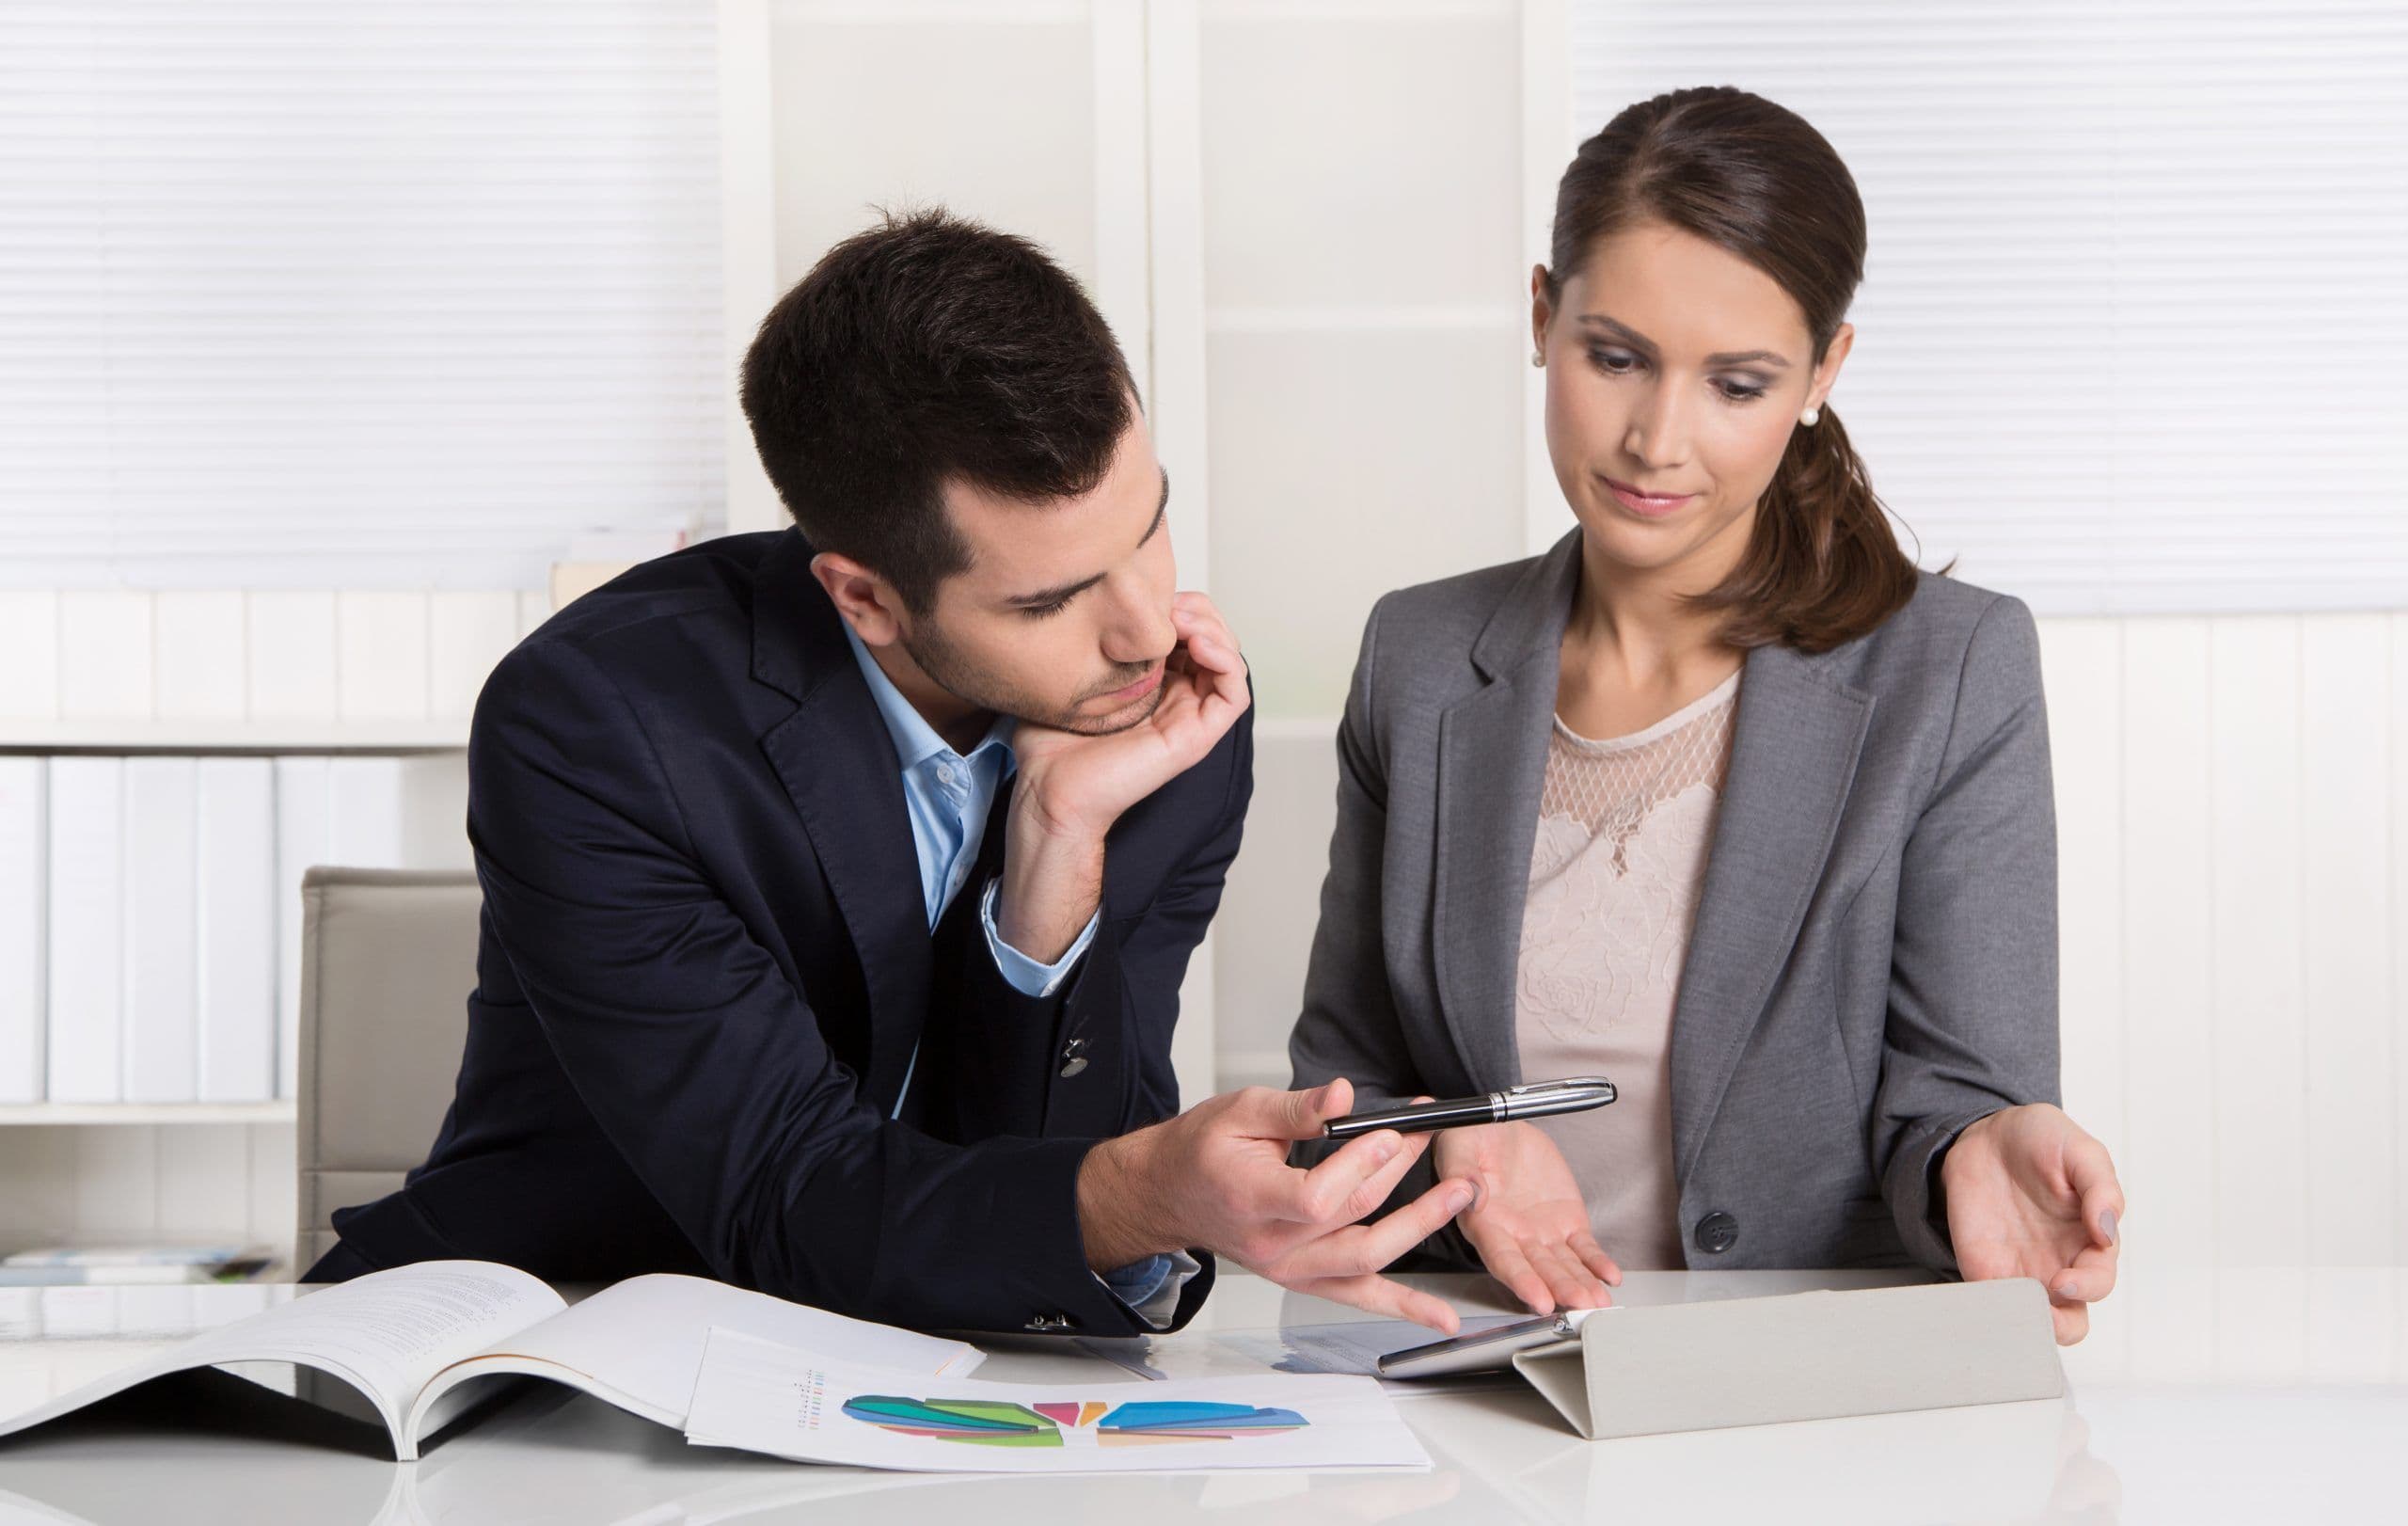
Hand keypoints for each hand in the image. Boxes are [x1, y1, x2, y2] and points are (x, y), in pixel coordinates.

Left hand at [996, 594, 1248, 960]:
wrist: (1049, 789)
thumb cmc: (1050, 742)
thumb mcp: (1069, 675)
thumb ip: (1088, 641)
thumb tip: (1097, 601)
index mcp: (1151, 683)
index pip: (1186, 631)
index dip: (1176, 604)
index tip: (1145, 595)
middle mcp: (1175, 697)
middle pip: (1213, 639)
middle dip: (1198, 611)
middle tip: (1168, 606)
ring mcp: (1189, 717)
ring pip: (1229, 661)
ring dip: (1215, 630)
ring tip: (1183, 622)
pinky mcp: (1196, 737)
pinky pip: (1235, 694)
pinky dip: (1228, 661)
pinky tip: (1199, 646)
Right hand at [1078, 1078, 1477, 1332]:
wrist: (1170, 1194)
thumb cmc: (1200, 1153)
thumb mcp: (1239, 1112)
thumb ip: (1295, 1108)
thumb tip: (1342, 1095)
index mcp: (1252, 1200)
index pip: (1317, 1197)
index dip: (1359, 1166)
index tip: (1388, 1132)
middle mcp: (1273, 1246)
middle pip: (1353, 1219)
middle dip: (1401, 1173)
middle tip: (1431, 1137)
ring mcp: (1291, 1269)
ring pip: (1367, 1259)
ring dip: (1420, 1226)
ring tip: (1460, 1193)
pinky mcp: (1305, 1278)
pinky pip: (1359, 1297)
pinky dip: (1404, 1306)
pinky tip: (1442, 1316)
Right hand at [1432, 1121, 1618, 1314]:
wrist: (1502, 1127)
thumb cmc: (1471, 1138)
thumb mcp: (1458, 1145)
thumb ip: (1461, 1170)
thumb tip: (1471, 1192)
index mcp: (1483, 1223)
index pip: (1502, 1258)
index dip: (1520, 1279)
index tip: (1537, 1297)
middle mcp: (1513, 1235)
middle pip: (1538, 1269)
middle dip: (1559, 1288)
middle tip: (1578, 1303)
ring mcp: (1542, 1232)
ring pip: (1564, 1264)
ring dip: (1582, 1283)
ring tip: (1598, 1299)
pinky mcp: (1566, 1220)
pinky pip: (1584, 1247)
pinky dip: (1598, 1262)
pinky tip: (1610, 1276)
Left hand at [1940, 1103, 2124, 1344]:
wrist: (1988, 1134)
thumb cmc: (2043, 1142)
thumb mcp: (2081, 1151)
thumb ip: (2100, 1188)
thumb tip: (2108, 1230)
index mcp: (2091, 1242)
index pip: (2098, 1281)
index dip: (2087, 1287)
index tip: (2066, 1280)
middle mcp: (2060, 1264)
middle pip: (2071, 1321)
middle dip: (2060, 1327)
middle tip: (2041, 1310)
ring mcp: (2021, 1270)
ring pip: (2031, 1322)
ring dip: (2023, 1325)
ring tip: (2009, 1312)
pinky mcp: (1984, 1269)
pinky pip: (1990, 1302)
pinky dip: (1986, 1310)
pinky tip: (1979, 1303)